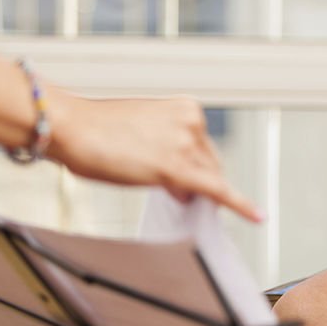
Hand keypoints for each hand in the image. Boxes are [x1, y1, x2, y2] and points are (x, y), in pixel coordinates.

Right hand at [46, 92, 262, 221]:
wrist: (69, 126)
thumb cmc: (95, 129)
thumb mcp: (143, 132)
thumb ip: (169, 151)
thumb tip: (186, 185)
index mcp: (187, 108)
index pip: (204, 149)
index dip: (191, 166)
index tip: (181, 174)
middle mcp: (193, 123)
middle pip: (209, 166)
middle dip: (192, 179)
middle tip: (157, 179)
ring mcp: (187, 145)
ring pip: (205, 182)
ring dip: (188, 191)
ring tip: (144, 174)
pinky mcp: (179, 170)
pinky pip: (218, 192)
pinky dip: (241, 206)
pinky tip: (258, 217)